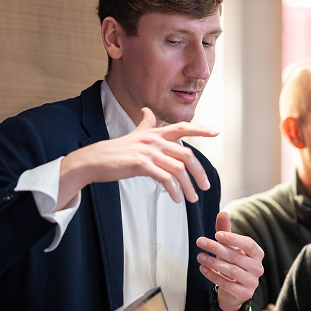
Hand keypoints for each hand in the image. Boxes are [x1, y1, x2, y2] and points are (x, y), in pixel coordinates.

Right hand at [58, 107, 217, 209]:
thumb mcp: (133, 134)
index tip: (216, 132)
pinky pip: (165, 178)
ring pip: (178, 168)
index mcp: (154, 133)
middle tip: (205, 186)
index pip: (182, 127)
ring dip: (188, 186)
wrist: (93, 160)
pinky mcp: (141, 164)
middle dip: (199, 171)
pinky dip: (173, 190)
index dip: (200, 129)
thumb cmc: (115, 151)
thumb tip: (147, 111)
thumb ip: (145, 125)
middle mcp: (153, 139)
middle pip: (186, 153)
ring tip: (191, 199)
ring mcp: (147, 151)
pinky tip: (176, 199)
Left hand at [197, 211, 263, 310]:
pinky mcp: (245, 293)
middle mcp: (258, 267)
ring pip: (231, 270)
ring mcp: (253, 282)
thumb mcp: (229, 247)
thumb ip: (226, 231)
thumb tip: (223, 213)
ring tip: (199, 256)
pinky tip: (203, 269)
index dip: (233, 239)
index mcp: (257, 254)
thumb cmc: (233, 263)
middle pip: (236, 256)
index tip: (217, 235)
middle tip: (200, 242)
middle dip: (216, 248)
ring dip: (213, 262)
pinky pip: (227, 284)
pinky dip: (213, 276)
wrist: (235, 291)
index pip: (248, 244)